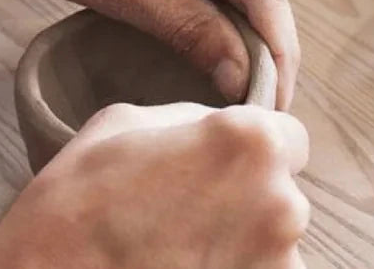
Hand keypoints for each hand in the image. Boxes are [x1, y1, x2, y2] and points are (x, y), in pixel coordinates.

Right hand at [0, 102, 309, 268]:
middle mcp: (280, 205)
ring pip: (274, 248)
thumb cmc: (81, 200)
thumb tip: (215, 127)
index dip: (258, 150)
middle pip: (285, 195)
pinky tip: (184, 267)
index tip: (227, 165)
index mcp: (251, 143)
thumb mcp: (129, 121)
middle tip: (190, 212)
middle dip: (249, 199)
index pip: (292, 138)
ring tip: (180, 248)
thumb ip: (192, 119)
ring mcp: (274, 267)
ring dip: (242, 246)